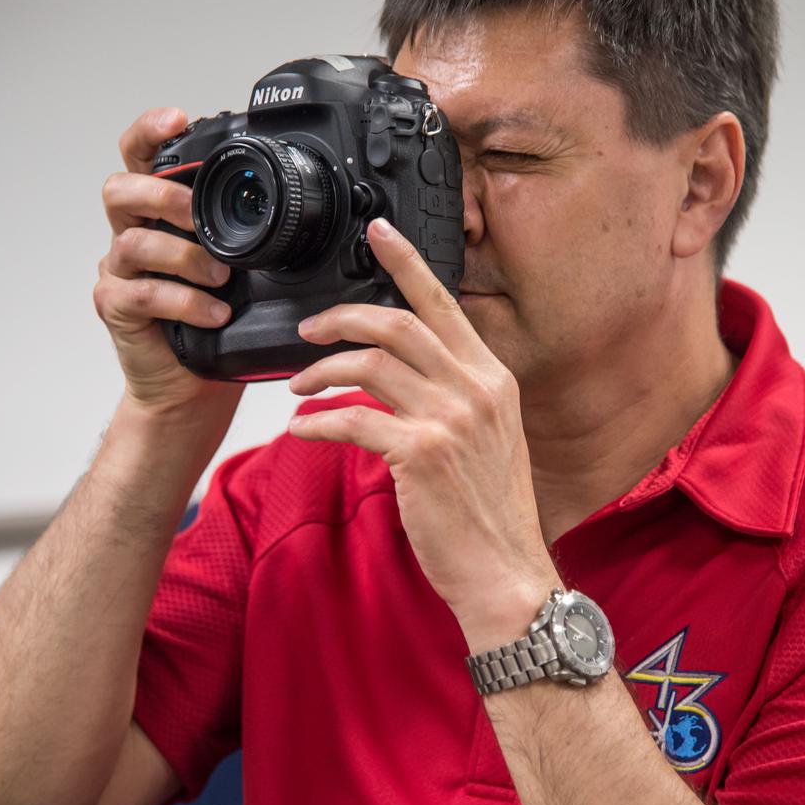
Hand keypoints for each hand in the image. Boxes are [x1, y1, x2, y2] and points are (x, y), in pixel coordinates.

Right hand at [94, 107, 242, 415]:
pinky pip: (144, 294)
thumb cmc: (217, 320)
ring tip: (221, 276)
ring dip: (183, 256)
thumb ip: (251, 232)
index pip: (142, 158)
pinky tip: (214, 311)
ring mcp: (120, 272)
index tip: (175, 118)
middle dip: (162, 196)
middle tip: (196, 215)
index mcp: (161, 214)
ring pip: (134, 243)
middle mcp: (133, 235)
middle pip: (120, 191)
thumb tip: (311, 201)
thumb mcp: (243, 268)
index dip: (150, 133)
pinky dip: (183, 301)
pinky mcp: (119, 309)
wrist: (190, 384)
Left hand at [286, 218, 558, 635]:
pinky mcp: (420, 454)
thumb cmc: (488, 512)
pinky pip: (352, 418)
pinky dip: (317, 422)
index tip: (377, 231)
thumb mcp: (489, 438)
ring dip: (320, 370)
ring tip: (299, 387)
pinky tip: (302, 430)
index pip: (443, 303)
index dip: (405, 262)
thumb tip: (398, 371)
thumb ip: (454, 396)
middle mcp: (476, 389)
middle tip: (308, 330)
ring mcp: (450, 419)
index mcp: (493, 378)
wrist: (505, 574)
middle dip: (340, 317)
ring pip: (368, 363)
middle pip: (395, 322)